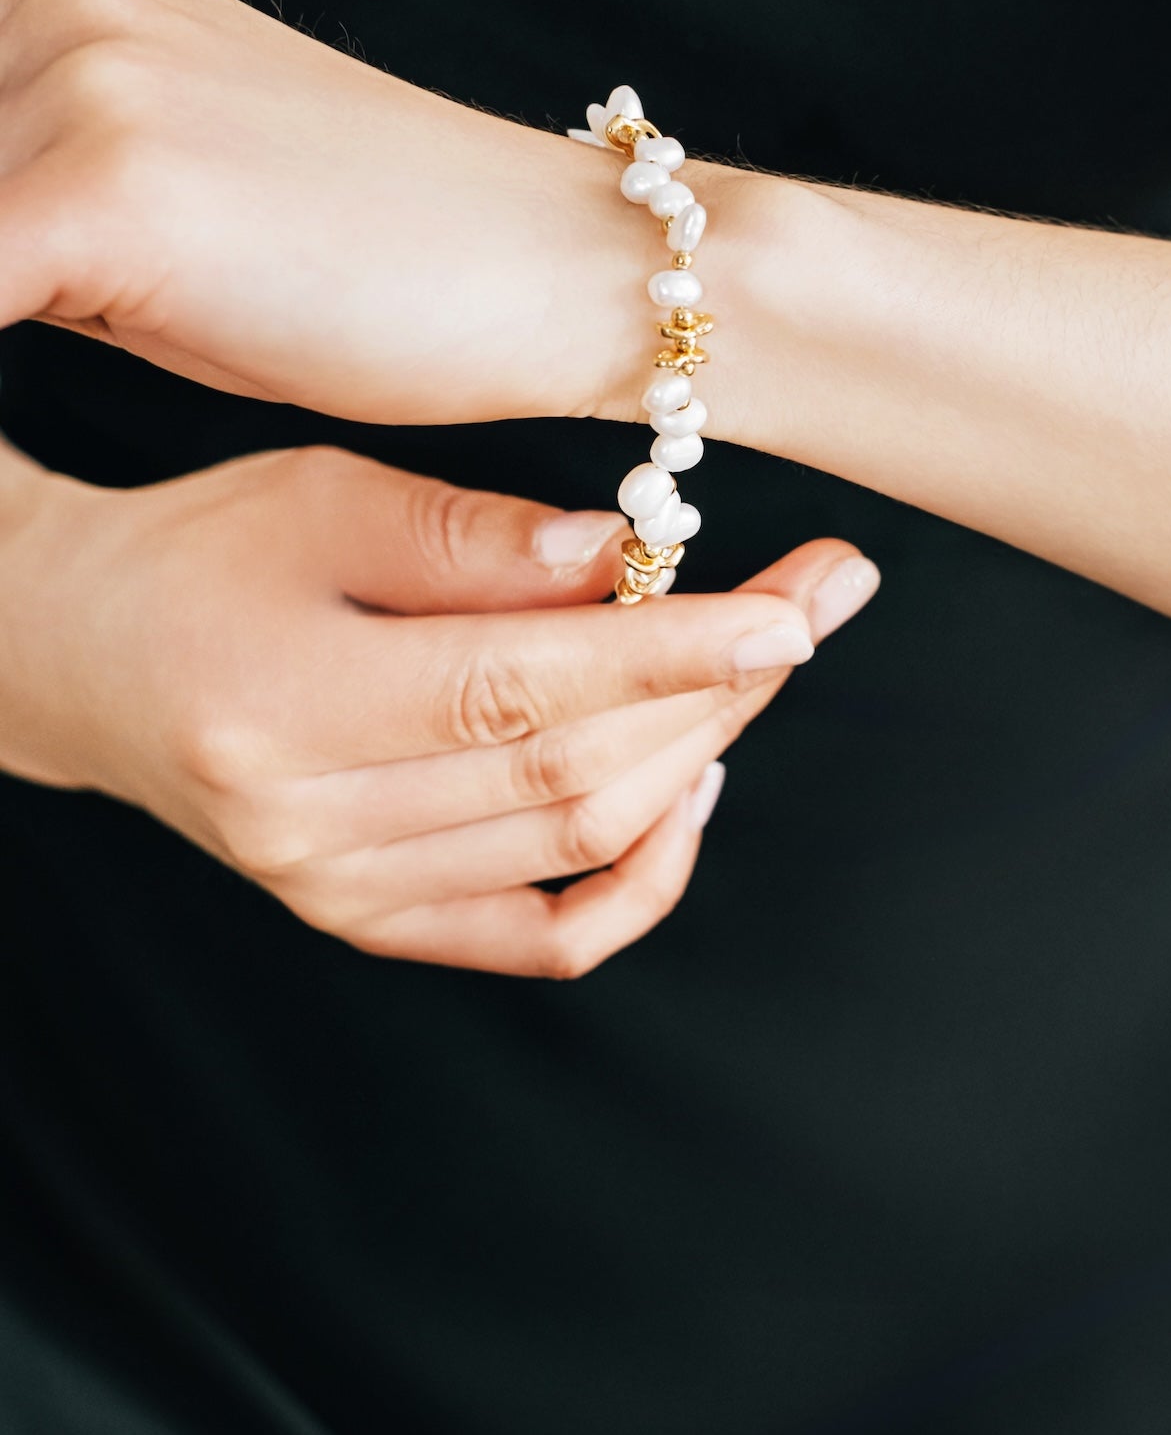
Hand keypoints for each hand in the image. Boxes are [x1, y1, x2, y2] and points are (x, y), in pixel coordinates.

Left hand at [0, 0, 694, 424]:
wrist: (558, 272)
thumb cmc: (388, 275)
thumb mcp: (176, 220)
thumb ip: (43, 220)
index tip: (31, 313)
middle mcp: (65, 4)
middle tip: (68, 337)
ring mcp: (87, 82)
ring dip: (4, 309)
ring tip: (106, 353)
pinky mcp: (109, 187)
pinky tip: (53, 410)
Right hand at [0, 443, 877, 975]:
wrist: (90, 664)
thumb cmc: (198, 558)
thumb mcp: (312, 498)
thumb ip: (467, 538)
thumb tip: (622, 559)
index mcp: (284, 708)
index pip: (521, 692)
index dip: (672, 654)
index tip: (793, 609)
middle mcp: (314, 829)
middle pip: (570, 776)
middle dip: (718, 689)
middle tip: (815, 604)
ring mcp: (345, 894)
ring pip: (578, 846)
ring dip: (696, 755)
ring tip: (760, 666)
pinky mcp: (374, 922)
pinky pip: (545, 936)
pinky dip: (639, 877)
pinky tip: (690, 788)